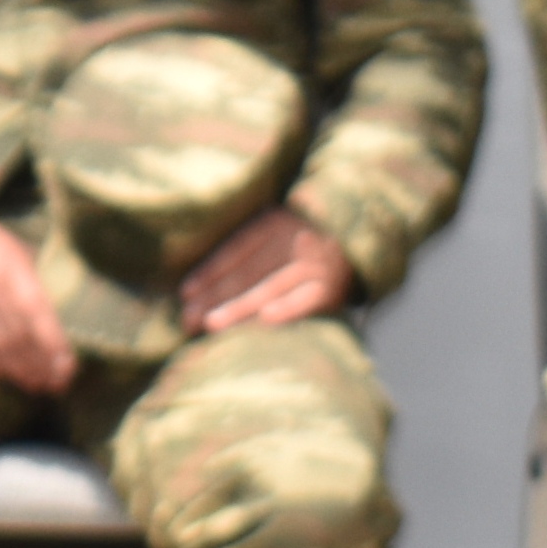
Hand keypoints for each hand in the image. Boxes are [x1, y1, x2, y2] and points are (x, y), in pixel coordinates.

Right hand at [0, 178, 72, 393]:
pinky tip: (8, 373)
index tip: (68, 365)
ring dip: (20, 370)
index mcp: (6, 265)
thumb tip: (49, 320)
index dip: (54, 344)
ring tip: (37, 384)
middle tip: (58, 383)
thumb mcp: (10, 245)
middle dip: (41, 364)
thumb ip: (28, 280)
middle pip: (18, 337)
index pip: (37, 315)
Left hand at [178, 204, 353, 332]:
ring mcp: (313, 263)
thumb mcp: (279, 226)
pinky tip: (266, 320)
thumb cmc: (304, 237)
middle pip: (247, 272)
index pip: (237, 249)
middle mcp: (292, 240)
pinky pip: (307, 300)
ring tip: (211, 325)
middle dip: (214, 298)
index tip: (185, 293)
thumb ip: (249, 246)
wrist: (361, 230)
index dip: (210, 271)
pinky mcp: (331, 287)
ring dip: (239, 308)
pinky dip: (288, 309)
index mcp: (274, 222)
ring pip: (269, 287)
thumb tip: (199, 282)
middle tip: (186, 320)